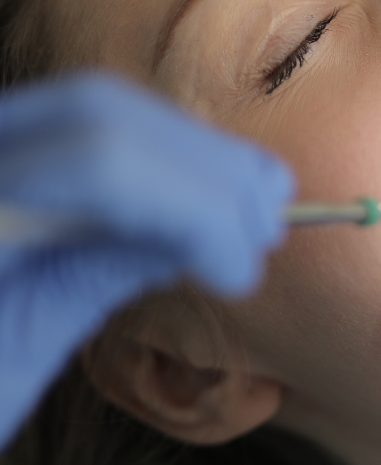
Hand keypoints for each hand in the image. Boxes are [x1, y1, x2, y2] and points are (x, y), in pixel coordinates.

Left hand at [0, 73, 292, 441]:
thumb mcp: (7, 356)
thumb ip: (93, 280)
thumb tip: (200, 239)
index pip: (94, 164)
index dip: (189, 206)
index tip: (243, 267)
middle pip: (103, 115)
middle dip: (203, 169)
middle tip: (270, 225)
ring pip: (100, 108)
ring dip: (191, 154)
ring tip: (258, 204)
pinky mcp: (2, 151)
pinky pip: (82, 127)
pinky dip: (157, 154)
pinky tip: (207, 187)